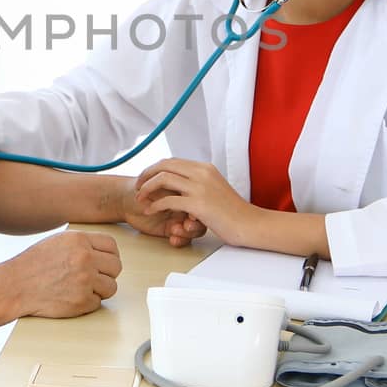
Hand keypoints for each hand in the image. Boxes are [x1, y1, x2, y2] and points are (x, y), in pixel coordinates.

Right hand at [3, 231, 121, 318]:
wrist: (14, 286)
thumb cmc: (31, 265)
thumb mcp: (57, 242)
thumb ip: (81, 244)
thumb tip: (102, 250)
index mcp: (79, 240)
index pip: (112, 245)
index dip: (110, 255)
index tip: (105, 262)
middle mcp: (85, 258)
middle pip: (116, 266)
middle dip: (107, 273)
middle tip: (94, 277)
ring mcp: (85, 280)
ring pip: (111, 287)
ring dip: (100, 290)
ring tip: (82, 288)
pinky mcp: (82, 301)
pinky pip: (98, 302)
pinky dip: (88, 303)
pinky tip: (72, 297)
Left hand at [135, 159, 256, 245]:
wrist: (250, 224)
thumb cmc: (234, 212)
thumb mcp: (217, 190)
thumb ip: (201, 184)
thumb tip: (185, 186)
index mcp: (204, 168)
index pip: (172, 161)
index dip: (155, 169)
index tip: (145, 179)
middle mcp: (201, 173)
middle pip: (164, 165)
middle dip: (146, 174)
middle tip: (136, 187)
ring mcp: (200, 187)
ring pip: (162, 179)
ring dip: (146, 188)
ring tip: (139, 198)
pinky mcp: (198, 204)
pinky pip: (168, 200)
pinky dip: (154, 204)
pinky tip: (149, 210)